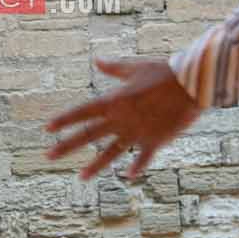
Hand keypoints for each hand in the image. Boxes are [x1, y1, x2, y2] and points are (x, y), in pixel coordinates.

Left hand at [45, 58, 201, 181]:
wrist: (191, 84)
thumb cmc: (163, 71)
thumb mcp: (135, 67)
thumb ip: (114, 68)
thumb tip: (97, 60)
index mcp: (114, 101)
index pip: (83, 112)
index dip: (64, 120)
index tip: (48, 128)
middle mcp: (121, 119)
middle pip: (89, 135)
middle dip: (67, 146)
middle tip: (48, 156)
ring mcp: (137, 132)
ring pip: (111, 152)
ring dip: (95, 165)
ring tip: (81, 177)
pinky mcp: (155, 140)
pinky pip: (143, 157)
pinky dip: (137, 167)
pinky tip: (128, 176)